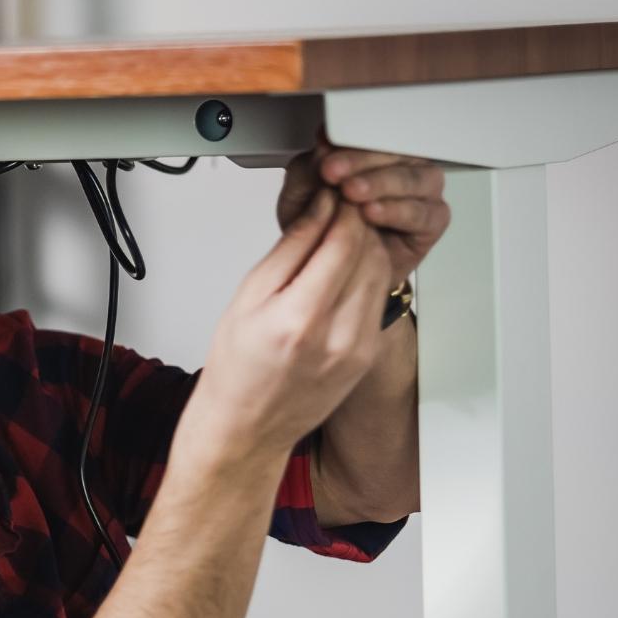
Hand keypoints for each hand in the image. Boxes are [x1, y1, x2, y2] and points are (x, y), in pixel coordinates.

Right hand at [180, 185, 393, 464]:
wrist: (246, 426)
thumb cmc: (237, 369)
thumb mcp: (248, 298)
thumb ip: (290, 249)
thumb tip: (319, 208)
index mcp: (299, 319)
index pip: (345, 241)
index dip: (343, 206)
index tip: (333, 192)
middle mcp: (336, 337)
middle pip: (370, 253)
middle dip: (357, 222)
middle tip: (335, 207)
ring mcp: (357, 350)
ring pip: (381, 273)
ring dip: (365, 246)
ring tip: (335, 239)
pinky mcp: (366, 356)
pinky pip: (377, 300)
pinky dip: (365, 277)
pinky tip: (339, 274)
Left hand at [276, 124, 450, 286]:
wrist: (337, 274)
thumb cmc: (322, 232)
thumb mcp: (301, 198)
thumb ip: (309, 170)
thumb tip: (322, 144)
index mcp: (371, 153)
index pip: (369, 134)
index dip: (347, 142)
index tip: (325, 156)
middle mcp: (400, 166)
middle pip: (395, 151)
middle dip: (361, 161)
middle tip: (334, 172)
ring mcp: (420, 192)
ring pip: (413, 178)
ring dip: (381, 183)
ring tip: (353, 193)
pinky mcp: (432, 221)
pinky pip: (423, 212)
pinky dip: (397, 211)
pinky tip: (373, 213)